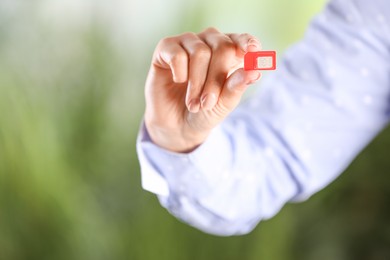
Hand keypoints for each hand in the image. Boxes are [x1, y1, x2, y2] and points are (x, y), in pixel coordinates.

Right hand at [144, 27, 261, 151]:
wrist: (177, 126)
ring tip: (193, 104)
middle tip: (208, 103)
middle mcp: (210, 42)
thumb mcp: (224, 103)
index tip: (253, 52)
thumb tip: (254, 71)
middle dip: (216, 79)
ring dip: (197, 83)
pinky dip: (180, 73)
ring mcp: (188, 42)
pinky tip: (178, 82)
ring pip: (199, 52)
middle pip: (222, 47)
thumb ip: (237, 86)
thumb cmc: (205, 111)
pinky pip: (177, 54)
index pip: (242, 40)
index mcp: (230, 52)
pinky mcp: (166, 47)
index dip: (247, 43)